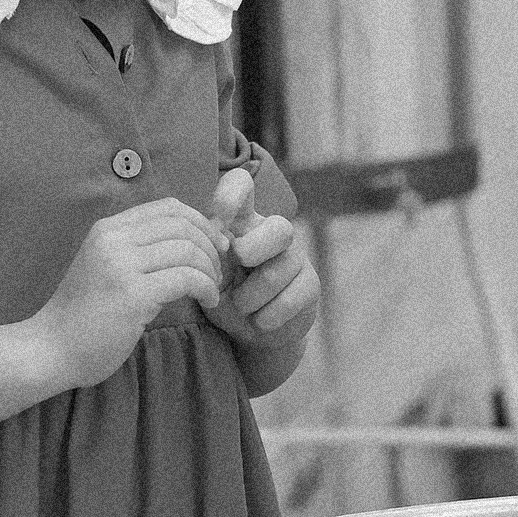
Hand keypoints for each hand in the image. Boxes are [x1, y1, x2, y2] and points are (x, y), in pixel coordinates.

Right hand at [29, 202, 226, 388]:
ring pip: (188, 250)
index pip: (168, 207)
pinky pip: (187, 279)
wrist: (52, 348)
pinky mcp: (133, 294)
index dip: (201, 221)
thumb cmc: (85, 315)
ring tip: (212, 290)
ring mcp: (121, 265)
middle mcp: (113, 239)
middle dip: (210, 246)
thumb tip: (198, 239)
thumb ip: (142, 251)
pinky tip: (208, 301)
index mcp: (108, 228)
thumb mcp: (109, 268)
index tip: (215, 245)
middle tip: (218, 271)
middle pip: (183, 225)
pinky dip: (207, 288)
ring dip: (211, 270)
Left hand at [207, 167, 319, 345]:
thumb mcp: (208, 269)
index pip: (241, 185)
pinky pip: (290, 300)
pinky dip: (266, 316)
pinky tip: (259, 320)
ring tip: (241, 306)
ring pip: (278, 271)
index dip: (231, 193)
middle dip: (254, 250)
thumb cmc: (225, 292)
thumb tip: (214, 230)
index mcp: (243, 220)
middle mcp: (273, 232)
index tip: (218, 219)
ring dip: (250, 298)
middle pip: (279, 227)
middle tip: (237, 268)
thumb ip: (207, 248)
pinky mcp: (311, 285)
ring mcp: (296, 258)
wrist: (252, 331)